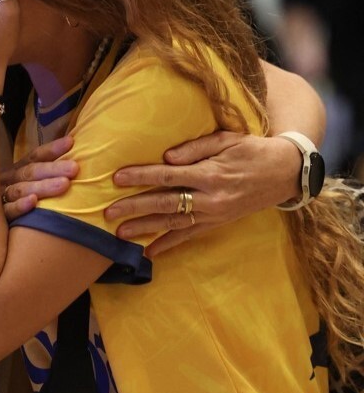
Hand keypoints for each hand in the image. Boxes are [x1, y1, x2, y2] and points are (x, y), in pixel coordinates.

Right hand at [0, 135, 78, 219]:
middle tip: (74, 168)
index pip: (35, 157)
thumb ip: (46, 173)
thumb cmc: (16, 203)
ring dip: (42, 186)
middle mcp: (10, 181)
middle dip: (53, 169)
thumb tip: (71, 150)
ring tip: (64, 184)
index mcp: (18, 171)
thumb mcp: (27, 184)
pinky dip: (20, 206)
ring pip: (21, 190)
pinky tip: (33, 202)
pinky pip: (9, 211)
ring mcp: (1, 198)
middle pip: (30, 172)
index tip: (70, 142)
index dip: (52, 149)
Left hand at [105, 131, 301, 256]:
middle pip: (164, 204)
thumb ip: (195, 148)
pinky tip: (149, 252)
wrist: (285, 174)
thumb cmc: (252, 150)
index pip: (167, 176)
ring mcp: (214, 214)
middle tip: (108, 213)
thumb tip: (166, 158)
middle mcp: (210, 197)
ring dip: (145, 230)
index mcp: (210, 173)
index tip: (116, 178)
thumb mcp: (226, 139)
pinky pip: (189, 235)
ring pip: (173, 224)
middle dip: (134, 208)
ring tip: (120, 235)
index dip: (141, 177)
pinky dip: (168, 245)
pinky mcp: (217, 223)